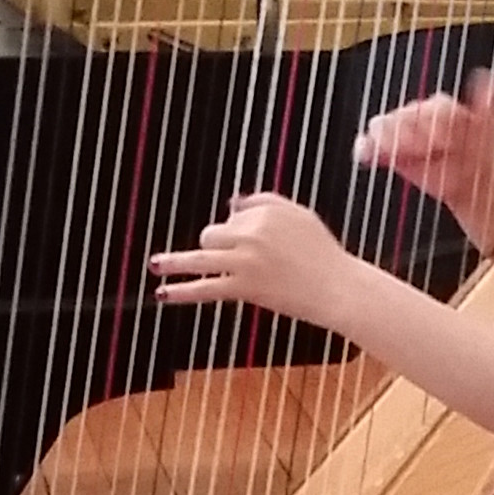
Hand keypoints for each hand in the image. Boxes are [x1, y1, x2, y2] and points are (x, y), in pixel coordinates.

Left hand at [149, 193, 360, 329]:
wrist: (338, 288)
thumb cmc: (324, 254)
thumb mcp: (300, 216)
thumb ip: (265, 202)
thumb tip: (231, 204)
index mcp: (266, 210)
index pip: (235, 215)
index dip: (240, 231)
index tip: (253, 245)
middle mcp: (253, 231)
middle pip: (214, 233)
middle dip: (218, 246)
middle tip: (238, 262)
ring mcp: (246, 260)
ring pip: (201, 256)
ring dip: (173, 261)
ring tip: (155, 263)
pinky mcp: (244, 286)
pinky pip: (205, 287)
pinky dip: (182, 290)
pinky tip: (163, 292)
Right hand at [353, 68, 493, 209]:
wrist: (470, 179)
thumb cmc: (478, 152)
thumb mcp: (488, 129)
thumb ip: (486, 104)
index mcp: (439, 106)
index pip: (431, 109)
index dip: (438, 126)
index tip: (449, 144)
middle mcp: (416, 113)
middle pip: (403, 116)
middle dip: (412, 134)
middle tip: (428, 151)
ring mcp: (400, 130)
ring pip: (382, 126)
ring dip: (387, 138)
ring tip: (396, 152)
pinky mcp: (387, 150)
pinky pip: (368, 145)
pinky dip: (365, 147)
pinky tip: (366, 155)